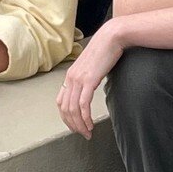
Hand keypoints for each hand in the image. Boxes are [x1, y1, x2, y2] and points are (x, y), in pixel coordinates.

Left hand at [57, 23, 123, 138]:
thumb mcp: (90, 66)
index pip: (61, 103)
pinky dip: (86, 118)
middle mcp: (71, 78)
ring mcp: (79, 79)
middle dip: (73, 125)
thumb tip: (88, 90)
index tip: (75, 126)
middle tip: (82, 134)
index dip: (66, 118)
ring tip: (88, 133)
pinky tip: (91, 124)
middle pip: (65, 109)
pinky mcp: (89, 80)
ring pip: (73, 110)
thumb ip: (86, 78)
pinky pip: (83, 105)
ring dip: (80, 125)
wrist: (111, 37)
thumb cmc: (104, 50)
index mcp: (70, 75)